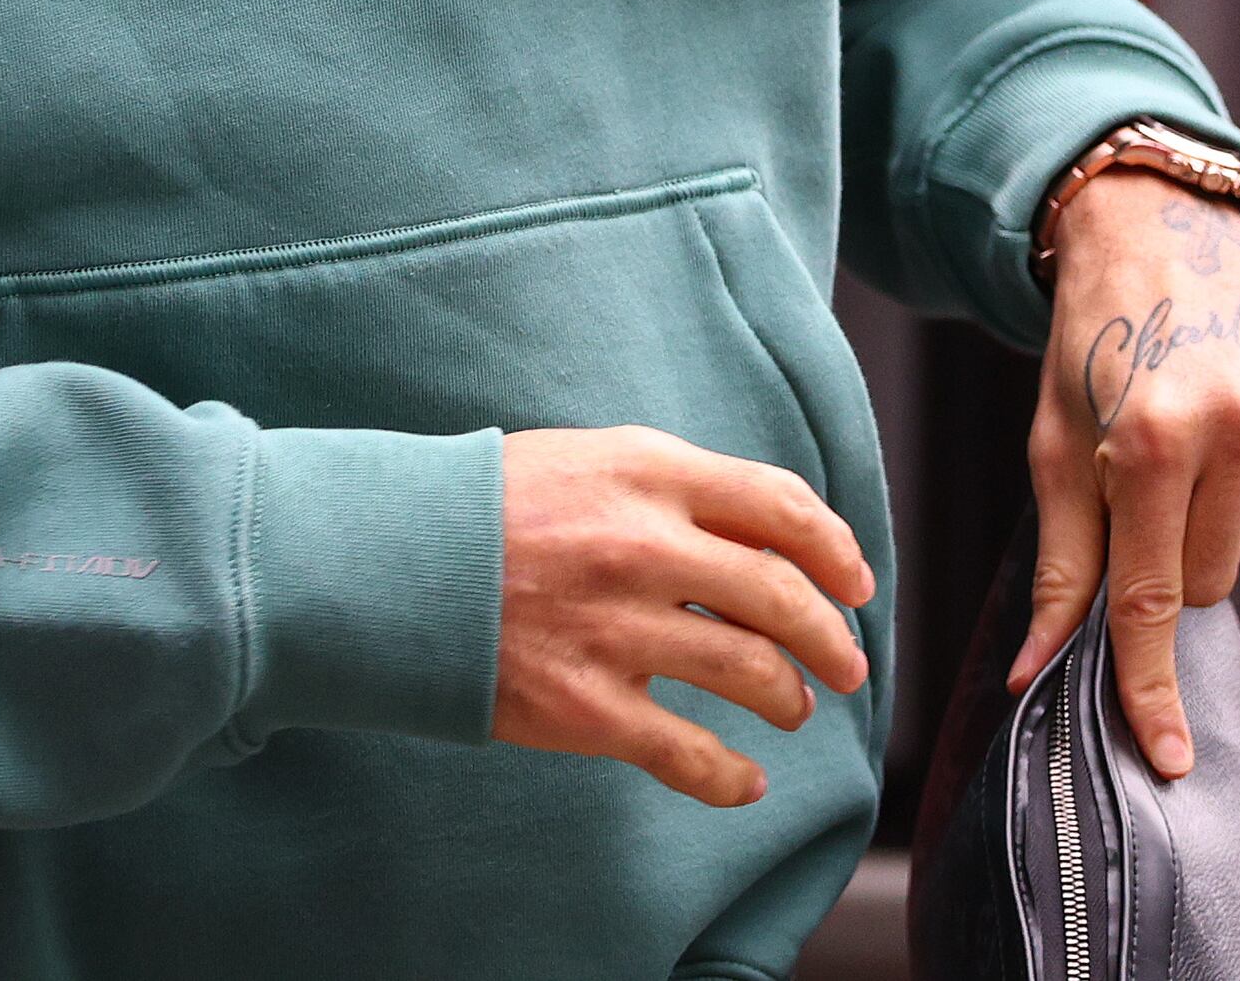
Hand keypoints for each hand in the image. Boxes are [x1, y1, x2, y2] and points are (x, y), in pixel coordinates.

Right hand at [490, 426, 873, 806]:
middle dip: (833, 639)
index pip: (781, 506)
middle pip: (781, 597)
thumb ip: (670, 488)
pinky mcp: (584, 704)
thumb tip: (762, 536)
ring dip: (788, 699)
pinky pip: (688, 753)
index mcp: (646, 472)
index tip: (856, 583)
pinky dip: (731, 776)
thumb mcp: (586, 459)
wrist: (383, 563)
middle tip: (849, 665)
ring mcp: (615, 629)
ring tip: (791, 708)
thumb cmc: (487, 507)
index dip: (836, 549)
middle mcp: (642, 546)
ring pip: (750, 674)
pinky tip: (745, 780)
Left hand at [1015, 180, 1239, 778]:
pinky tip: (1235, 438)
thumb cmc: (1092, 343)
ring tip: (1187, 444)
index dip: (1151, 686)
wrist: (1161, 228)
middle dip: (1165, 558)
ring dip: (1213, 525)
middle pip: (1203, 585)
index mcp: (1150, 436)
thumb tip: (1035, 673)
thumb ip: (1063, 564)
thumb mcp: (1056, 445)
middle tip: (1140, 484)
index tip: (1168, 760)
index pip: (1152, 598)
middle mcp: (1237, 427)